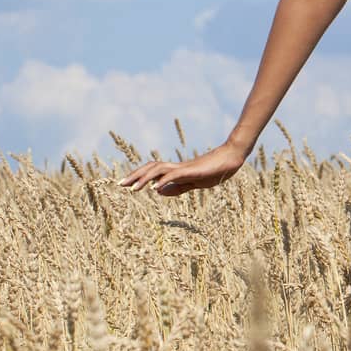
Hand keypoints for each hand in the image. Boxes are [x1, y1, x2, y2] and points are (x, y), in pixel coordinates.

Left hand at [118, 142, 247, 196]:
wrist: (231, 159)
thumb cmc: (215, 170)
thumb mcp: (193, 184)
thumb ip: (177, 188)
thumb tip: (158, 192)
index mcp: (175, 171)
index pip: (152, 172)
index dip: (138, 177)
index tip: (125, 185)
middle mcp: (176, 167)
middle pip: (150, 168)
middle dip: (134, 175)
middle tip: (119, 184)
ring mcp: (183, 168)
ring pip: (158, 169)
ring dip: (144, 178)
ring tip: (132, 188)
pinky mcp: (191, 170)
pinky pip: (174, 175)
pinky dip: (163, 181)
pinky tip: (154, 189)